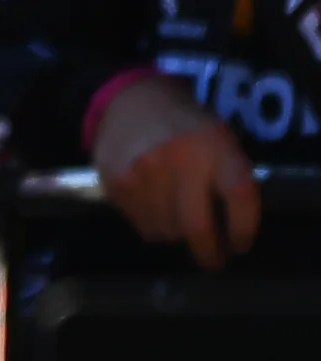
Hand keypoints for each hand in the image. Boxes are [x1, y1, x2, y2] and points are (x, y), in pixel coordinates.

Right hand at [94, 76, 260, 268]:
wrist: (129, 101)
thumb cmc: (184, 125)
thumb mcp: (217, 138)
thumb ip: (226, 176)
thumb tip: (228, 227)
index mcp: (213, 146)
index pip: (238, 197)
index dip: (243, 229)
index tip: (239, 244)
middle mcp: (177, 160)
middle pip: (197, 226)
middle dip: (208, 251)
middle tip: (212, 259)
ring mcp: (142, 174)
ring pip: (166, 231)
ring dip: (176, 233)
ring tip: (177, 219)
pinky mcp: (116, 184)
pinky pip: (141, 224)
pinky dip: (152, 224)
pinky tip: (154, 205)